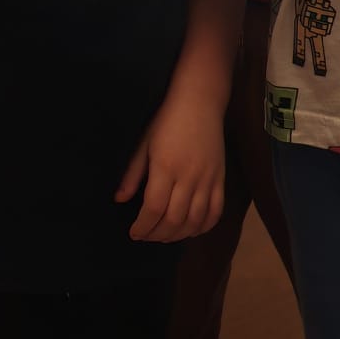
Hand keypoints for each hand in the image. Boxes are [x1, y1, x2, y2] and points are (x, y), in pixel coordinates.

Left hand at [117, 84, 225, 242]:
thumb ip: (132, 174)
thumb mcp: (143, 143)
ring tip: (165, 236)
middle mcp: (188, 177)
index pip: (153, 208)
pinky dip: (204, 227)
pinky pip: (216, 211)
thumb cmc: (166, 119)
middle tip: (146, 236)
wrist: (199, 102)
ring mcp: (207, 180)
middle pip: (174, 219)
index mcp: (165, 167)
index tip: (133, 233)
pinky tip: (191, 230)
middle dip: (157, 234)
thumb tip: (119, 200)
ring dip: (178, 235)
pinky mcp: (220, 179)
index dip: (143, 226)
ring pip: (195, 220)